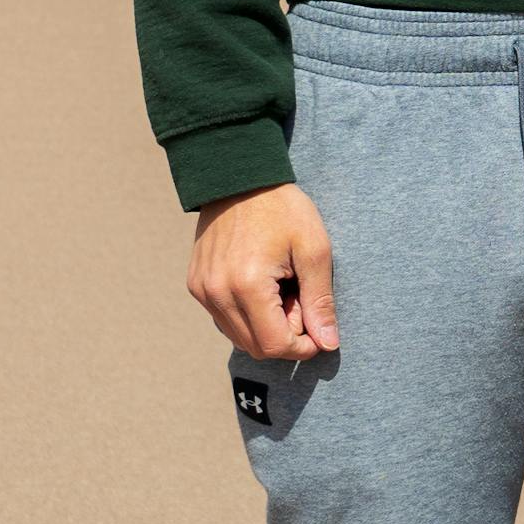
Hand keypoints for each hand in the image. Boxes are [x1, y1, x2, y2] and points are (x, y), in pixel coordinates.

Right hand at [190, 183, 336, 357]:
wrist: (239, 176)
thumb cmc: (282, 208)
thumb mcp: (314, 249)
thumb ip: (320, 300)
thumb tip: (328, 344)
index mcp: (247, 285)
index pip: (275, 346)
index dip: (302, 347)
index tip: (319, 330)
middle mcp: (217, 293)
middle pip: (255, 347)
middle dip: (285, 336)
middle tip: (300, 300)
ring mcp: (202, 290)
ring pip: (238, 337)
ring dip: (265, 327)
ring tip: (281, 289)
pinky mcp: (196, 285)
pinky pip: (224, 319)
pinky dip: (247, 316)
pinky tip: (262, 286)